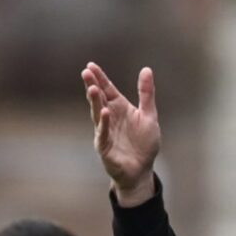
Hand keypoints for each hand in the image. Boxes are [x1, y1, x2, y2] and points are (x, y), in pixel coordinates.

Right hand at [83, 62, 162, 206]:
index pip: (107, 90)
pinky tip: (104, 113)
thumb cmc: (144, 144)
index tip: (91, 65)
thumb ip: (146, 93)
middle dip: (92, 86)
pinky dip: (103, 124)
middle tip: (86, 73)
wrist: (142, 170)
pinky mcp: (105, 147)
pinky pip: (103, 134)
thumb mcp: (149, 115)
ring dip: (95, 102)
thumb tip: (146, 69)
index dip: (100, 78)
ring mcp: (105, 132)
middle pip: (99, 99)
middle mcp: (109, 118)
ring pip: (98, 114)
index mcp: (119, 108)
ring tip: (92, 89)